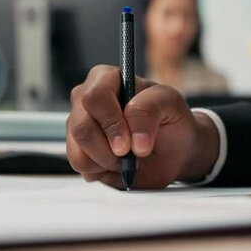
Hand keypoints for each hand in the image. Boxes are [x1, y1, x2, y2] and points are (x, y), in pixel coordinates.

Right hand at [66, 65, 219, 188]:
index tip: (128, 144)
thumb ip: (149, 110)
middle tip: (131, 156)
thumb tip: (134, 141)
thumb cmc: (170, 119)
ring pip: (77, 152)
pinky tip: (117, 164)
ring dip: (107, 162)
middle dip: (108, 150)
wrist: (174, 150)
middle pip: (81, 128)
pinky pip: (80, 167)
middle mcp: (86, 99)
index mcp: (106, 79)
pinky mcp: (77, 150)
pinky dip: (102, 172)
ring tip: (127, 158)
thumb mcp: (170, 104)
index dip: (110, 123)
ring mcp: (78, 125)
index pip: (94, 97)